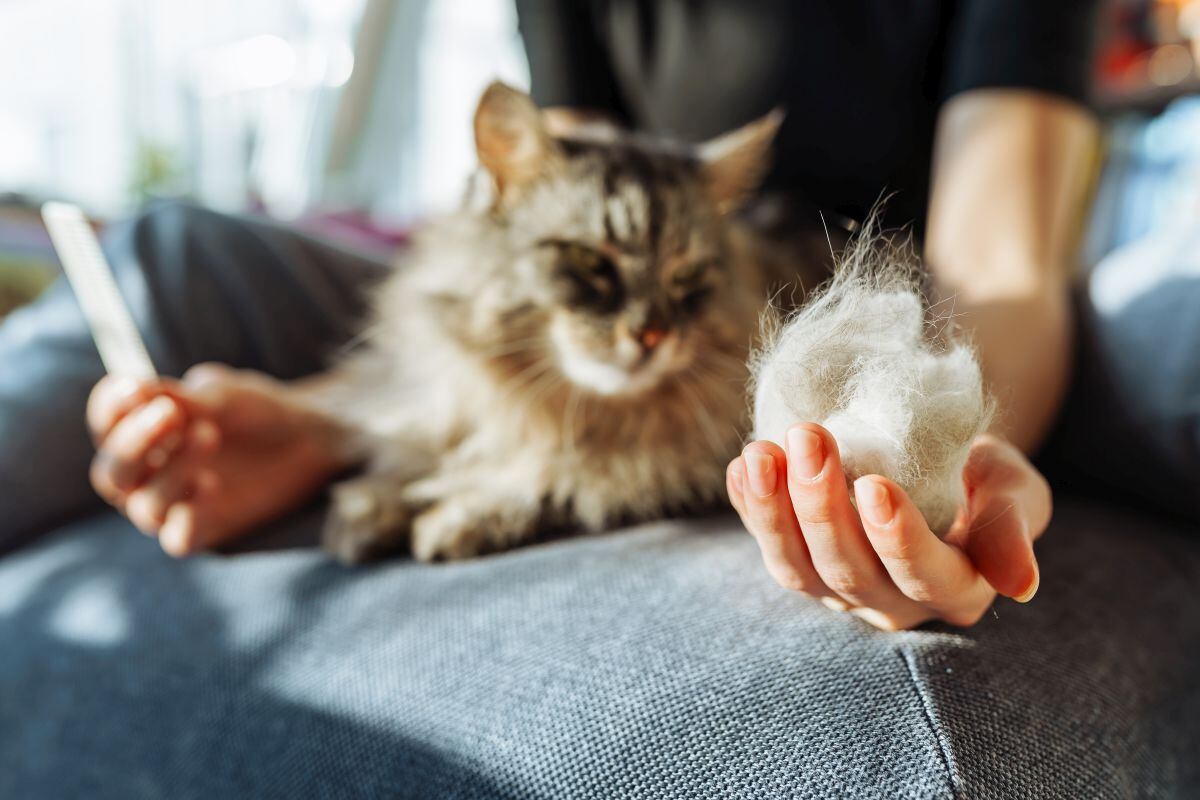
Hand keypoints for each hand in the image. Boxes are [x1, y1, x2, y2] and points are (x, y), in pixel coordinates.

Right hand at [87, 364, 347, 556]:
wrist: (308, 437)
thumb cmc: (257, 410)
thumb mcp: (221, 395)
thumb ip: (180, 399)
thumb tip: (136, 389)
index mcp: (140, 432)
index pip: (105, 425)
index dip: (111, 408)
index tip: (133, 387)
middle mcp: (147, 474)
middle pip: (111, 473)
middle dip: (133, 444)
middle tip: (170, 414)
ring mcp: (173, 506)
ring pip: (143, 506)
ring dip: (172, 471)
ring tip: (209, 435)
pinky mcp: (204, 530)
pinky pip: (177, 538)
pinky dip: (186, 516)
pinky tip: (210, 485)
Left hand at [727, 424, 1049, 629]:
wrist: (937, 460)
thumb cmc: (982, 476)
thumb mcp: (1014, 489)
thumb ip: (1011, 528)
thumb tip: (1020, 586)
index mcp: (957, 590)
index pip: (923, 576)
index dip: (896, 537)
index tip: (874, 483)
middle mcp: (894, 603)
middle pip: (848, 568)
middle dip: (821, 505)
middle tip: (810, 437)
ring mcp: (839, 590)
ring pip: (797, 568)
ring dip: (772, 510)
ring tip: (761, 452)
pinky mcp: (800, 565)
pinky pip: (767, 545)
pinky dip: (750, 507)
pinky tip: (741, 468)